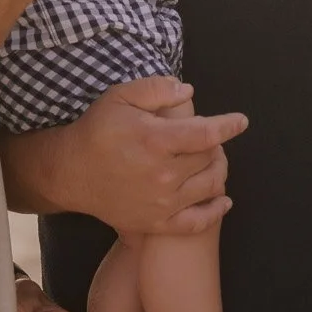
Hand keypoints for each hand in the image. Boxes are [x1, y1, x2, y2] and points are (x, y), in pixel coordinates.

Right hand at [0, 75, 245, 232]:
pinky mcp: (156, 222)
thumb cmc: (96, 131)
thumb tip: (188, 91)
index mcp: (155, 140)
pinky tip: (222, 200)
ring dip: (218, 172)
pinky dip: (215, 211)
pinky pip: (196, 222)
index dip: (229, 125)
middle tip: (208, 140)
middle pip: (210, 159)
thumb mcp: (120, 97)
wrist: (70, 173)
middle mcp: (162, 174)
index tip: (241, 121)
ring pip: (210, 187)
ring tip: (212, 162)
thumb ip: (156, 89)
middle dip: (216, 146)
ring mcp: (161, 202)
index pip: (207, 133)